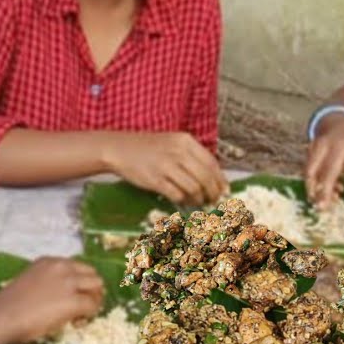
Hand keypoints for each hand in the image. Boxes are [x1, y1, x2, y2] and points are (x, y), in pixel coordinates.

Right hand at [0, 257, 104, 343]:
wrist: (2, 317)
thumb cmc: (9, 306)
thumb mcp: (30, 281)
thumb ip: (48, 282)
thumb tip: (59, 296)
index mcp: (49, 261)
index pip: (77, 267)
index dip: (80, 282)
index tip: (75, 295)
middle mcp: (62, 267)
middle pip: (92, 274)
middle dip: (92, 289)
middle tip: (84, 305)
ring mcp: (69, 282)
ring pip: (97, 287)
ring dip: (94, 299)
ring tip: (82, 314)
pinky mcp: (74, 300)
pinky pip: (93, 305)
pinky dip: (90, 314)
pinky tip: (78, 322)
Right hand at [105, 132, 228, 205]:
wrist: (119, 149)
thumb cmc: (149, 147)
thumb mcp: (173, 143)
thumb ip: (191, 156)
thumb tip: (212, 178)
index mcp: (185, 141)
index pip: (211, 162)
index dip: (220, 179)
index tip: (224, 190)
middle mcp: (178, 152)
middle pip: (205, 177)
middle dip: (213, 192)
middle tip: (214, 201)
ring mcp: (166, 166)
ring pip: (194, 188)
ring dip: (199, 199)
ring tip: (198, 202)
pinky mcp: (155, 180)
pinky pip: (177, 195)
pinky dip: (184, 201)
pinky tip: (184, 202)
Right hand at [305, 114, 343, 207]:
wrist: (343, 122)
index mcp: (338, 147)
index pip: (328, 172)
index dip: (325, 191)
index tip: (323, 206)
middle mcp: (321, 147)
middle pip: (311, 173)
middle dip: (315, 192)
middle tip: (325, 206)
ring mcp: (312, 148)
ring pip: (309, 173)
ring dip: (318, 188)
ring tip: (337, 194)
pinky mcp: (308, 152)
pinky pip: (309, 170)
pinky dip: (318, 181)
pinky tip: (335, 186)